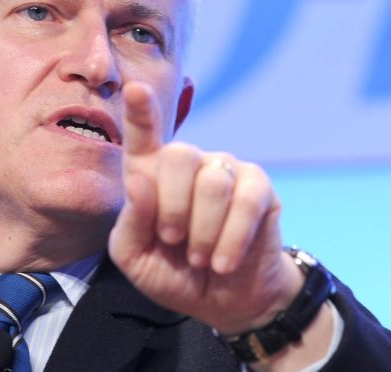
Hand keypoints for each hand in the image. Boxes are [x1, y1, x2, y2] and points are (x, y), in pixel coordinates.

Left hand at [108, 81, 302, 334]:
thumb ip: (131, 221)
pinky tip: (223, 262)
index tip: (134, 88)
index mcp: (151, 174)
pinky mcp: (259, 187)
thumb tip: (141, 181)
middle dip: (172, 207)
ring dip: (202, 232)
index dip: (140, 111)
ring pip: (212, 183)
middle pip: (177, 155)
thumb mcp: (135, 257)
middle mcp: (189, 164)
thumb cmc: (173, 273)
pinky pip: (246, 201)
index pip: (143, 135)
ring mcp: (225, 170)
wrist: (223, 301)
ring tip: (200, 258)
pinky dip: (231, 239)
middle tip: (172, 240)